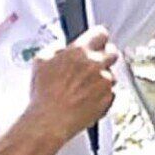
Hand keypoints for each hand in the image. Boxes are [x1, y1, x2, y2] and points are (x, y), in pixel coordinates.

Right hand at [25, 26, 118, 140]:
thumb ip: (55, 48)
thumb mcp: (41, 61)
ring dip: (102, 76)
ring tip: (85, 86)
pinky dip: (103, 93)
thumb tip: (61, 47)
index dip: (98, 37)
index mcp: (80, 51)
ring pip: (112, 73)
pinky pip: (111, 91)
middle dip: (105, 55)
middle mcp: (96, 64)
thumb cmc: (44, 94)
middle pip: (112, 52)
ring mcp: (104, 81)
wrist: (50, 120)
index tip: (97, 40)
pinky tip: (87, 98)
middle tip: (95, 62)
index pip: (100, 33)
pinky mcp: (108, 98)